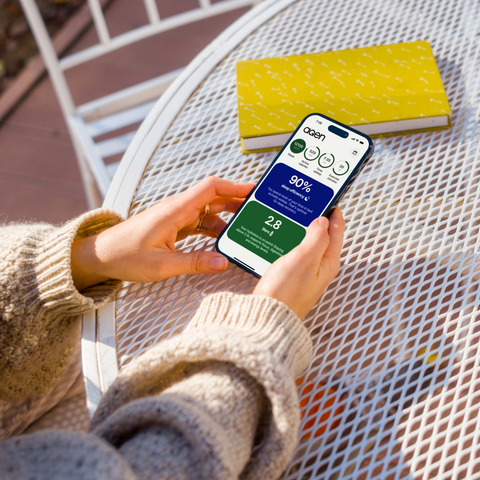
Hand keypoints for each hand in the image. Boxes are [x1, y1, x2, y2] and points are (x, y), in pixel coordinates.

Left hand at [71, 177, 253, 289]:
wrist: (101, 255)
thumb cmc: (124, 255)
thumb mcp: (162, 265)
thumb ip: (194, 263)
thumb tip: (223, 262)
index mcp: (175, 211)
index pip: (210, 188)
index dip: (234, 186)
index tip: (253, 190)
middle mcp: (177, 209)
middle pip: (213, 197)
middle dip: (236, 201)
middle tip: (257, 209)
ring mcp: (175, 217)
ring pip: (207, 210)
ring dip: (226, 217)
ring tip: (244, 227)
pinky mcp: (172, 226)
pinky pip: (198, 222)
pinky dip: (212, 228)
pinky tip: (221, 240)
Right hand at [253, 208, 344, 318]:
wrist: (267, 316)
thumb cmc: (286, 293)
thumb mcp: (304, 259)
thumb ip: (316, 237)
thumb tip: (322, 221)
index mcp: (328, 260)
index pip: (336, 228)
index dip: (332, 209)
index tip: (324, 194)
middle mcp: (320, 265)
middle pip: (323, 233)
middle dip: (316, 216)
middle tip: (306, 200)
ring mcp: (306, 271)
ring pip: (307, 241)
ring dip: (301, 226)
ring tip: (293, 212)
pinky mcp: (292, 275)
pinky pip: (294, 250)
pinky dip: (290, 238)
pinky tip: (280, 234)